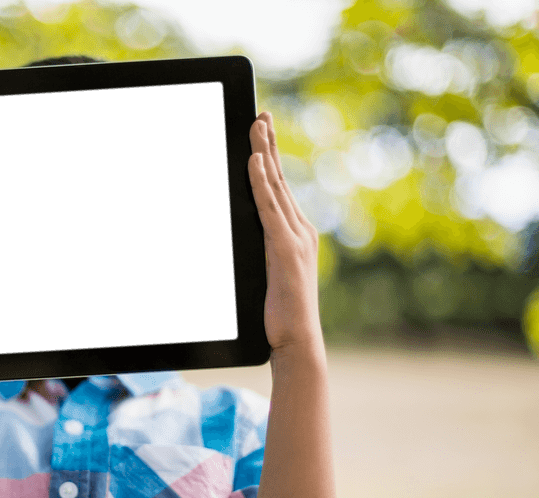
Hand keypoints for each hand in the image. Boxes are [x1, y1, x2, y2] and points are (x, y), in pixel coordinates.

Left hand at [248, 112, 322, 352]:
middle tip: (259, 115)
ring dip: (264, 154)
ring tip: (255, 128)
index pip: (279, 189)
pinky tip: (254, 163)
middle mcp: (299, 231)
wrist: (297, 342)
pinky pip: (269, 209)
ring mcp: (294, 239)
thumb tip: (239, 238)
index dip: (270, 159)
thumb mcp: (267, 275)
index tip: (262, 133)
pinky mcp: (284, 250)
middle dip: (268, 145)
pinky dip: (261, 184)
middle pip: (279, 179)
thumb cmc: (279, 315)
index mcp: (295, 234)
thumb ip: (259, 253)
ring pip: (275, 187)